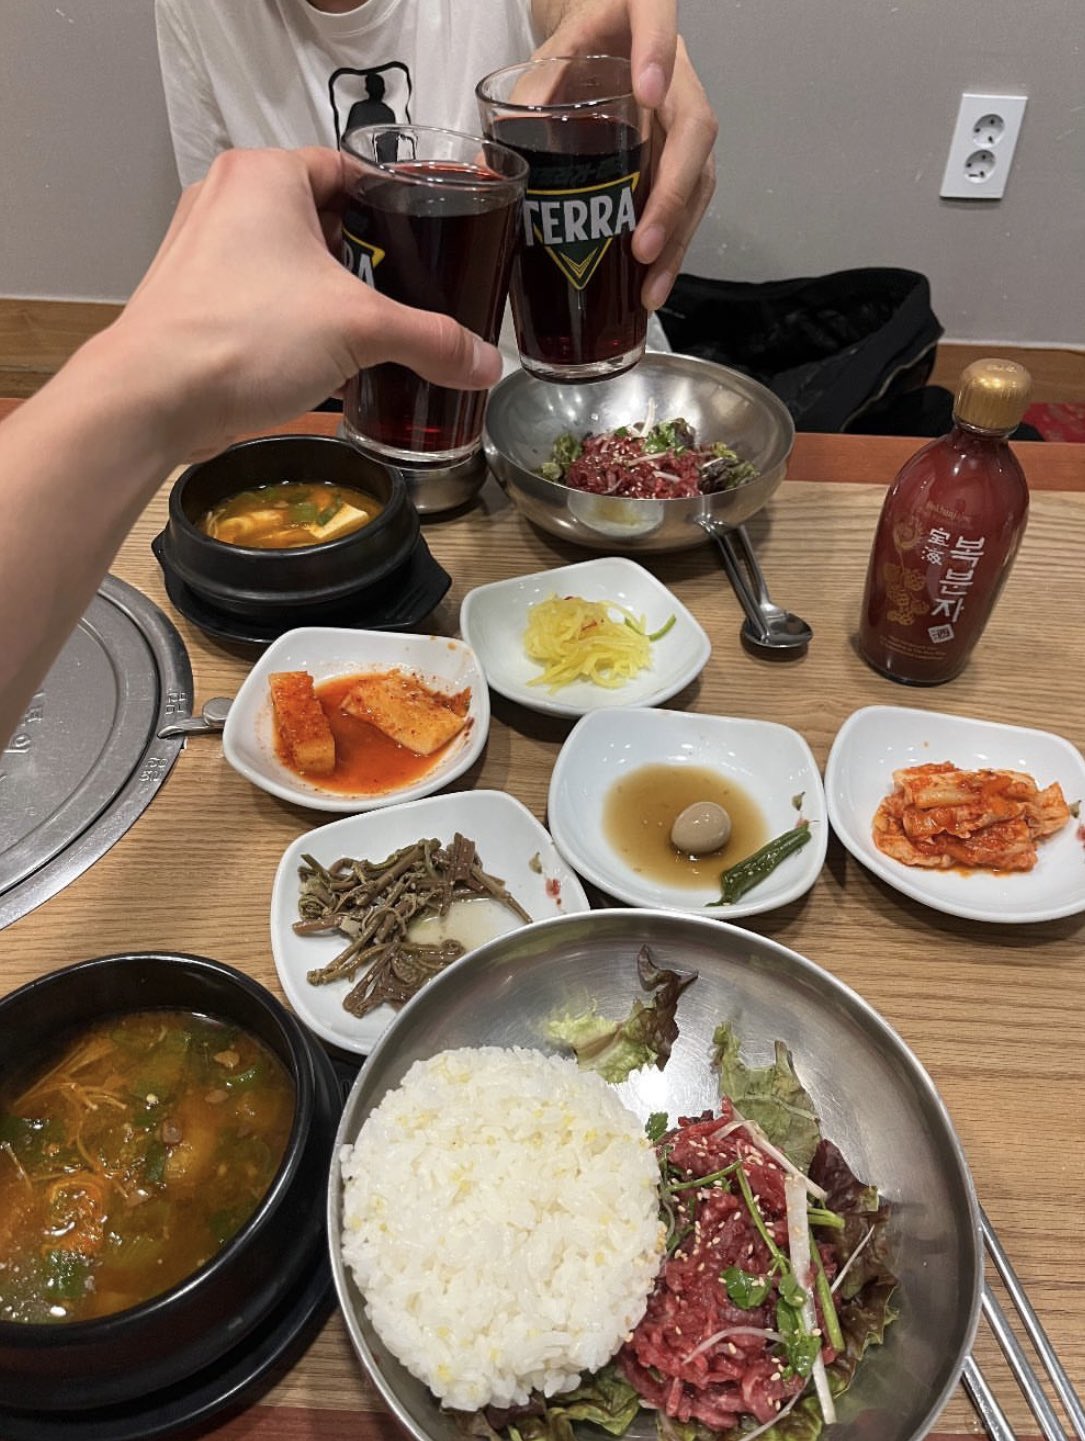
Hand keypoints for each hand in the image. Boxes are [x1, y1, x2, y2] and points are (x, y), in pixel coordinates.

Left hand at [114, 146, 502, 456]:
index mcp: (267, 175)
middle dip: (365, 260)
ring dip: (329, 295)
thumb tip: (486, 363)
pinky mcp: (193, 298)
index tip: (428, 242)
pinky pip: (260, 296)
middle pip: (321, 218)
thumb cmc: (246, 335)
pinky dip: (294, 321)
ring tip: (373, 331)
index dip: (393, 205)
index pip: (348, 169)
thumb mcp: (359, 330)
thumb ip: (431, 340)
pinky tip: (324, 359)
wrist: (153, 398)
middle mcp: (228, 198)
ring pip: (288, 262)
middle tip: (409, 295)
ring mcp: (203, 249)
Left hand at [534, 0, 716, 311]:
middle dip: (672, 194)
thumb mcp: (547, 57)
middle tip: (643, 245)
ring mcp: (684, 115)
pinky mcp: (682, 154)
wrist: (602, 38)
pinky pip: (688, 200)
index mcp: (643, 17)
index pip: (658, 19)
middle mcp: (678, 70)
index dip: (658, 54)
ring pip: (699, 176)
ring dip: (677, 236)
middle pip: (694, 129)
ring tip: (650, 288)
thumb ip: (530, 93)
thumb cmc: (578, 45)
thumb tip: (491, 157)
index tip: (648, 92)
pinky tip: (652, 282)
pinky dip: (673, 243)